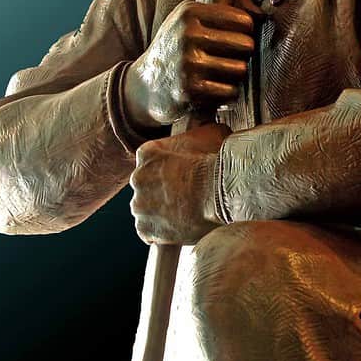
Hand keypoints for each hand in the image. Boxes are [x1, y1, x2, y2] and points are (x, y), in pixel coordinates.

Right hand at [124, 0, 262, 128]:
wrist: (146, 86)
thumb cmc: (178, 47)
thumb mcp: (193, 16)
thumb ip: (229, 3)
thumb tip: (259, 12)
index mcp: (191, 11)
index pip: (244, 21)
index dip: (244, 33)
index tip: (231, 39)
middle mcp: (188, 34)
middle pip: (247, 45)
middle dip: (240, 55)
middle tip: (224, 59)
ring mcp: (188, 63)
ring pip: (241, 69)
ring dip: (234, 76)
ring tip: (217, 74)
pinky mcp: (190, 90)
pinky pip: (231, 91)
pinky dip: (226, 94)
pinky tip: (212, 89)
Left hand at [130, 123, 231, 244]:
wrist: (223, 193)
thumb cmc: (218, 162)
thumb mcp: (211, 132)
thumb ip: (200, 131)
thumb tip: (207, 128)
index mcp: (147, 152)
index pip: (152, 160)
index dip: (169, 168)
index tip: (183, 174)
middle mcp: (137, 177)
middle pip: (147, 185)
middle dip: (163, 190)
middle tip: (187, 196)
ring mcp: (139, 205)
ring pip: (146, 209)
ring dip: (161, 212)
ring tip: (185, 214)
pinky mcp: (145, 229)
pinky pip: (149, 232)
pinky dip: (161, 233)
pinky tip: (178, 229)